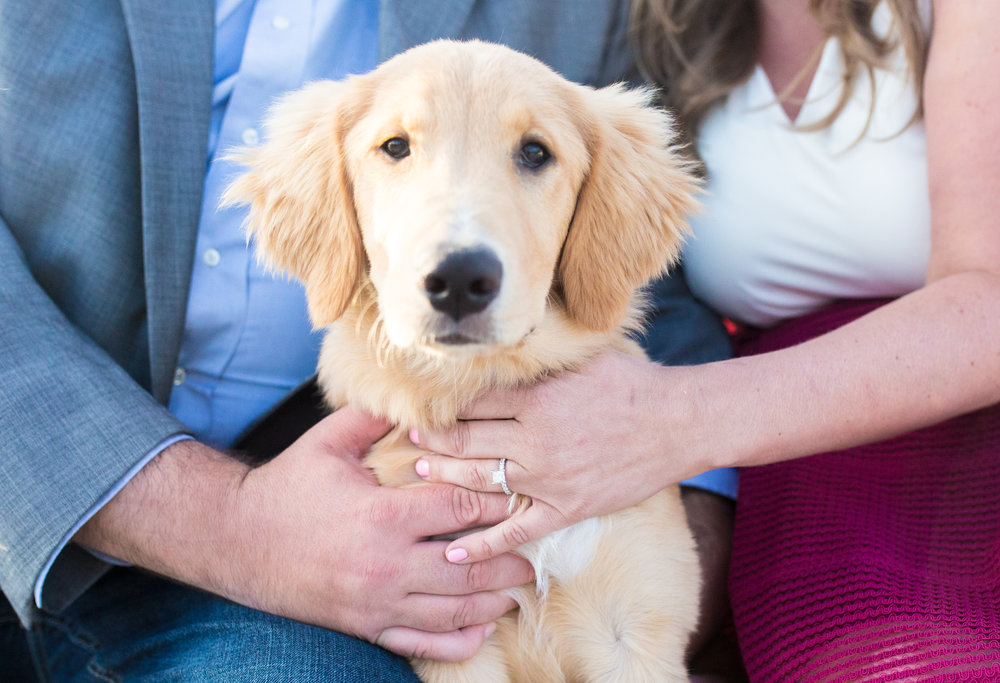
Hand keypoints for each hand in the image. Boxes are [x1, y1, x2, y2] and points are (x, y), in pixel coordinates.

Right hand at [77, 406, 533, 661]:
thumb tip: (416, 392)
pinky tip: (480, 631)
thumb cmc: (287, 487)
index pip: (459, 506)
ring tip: (518, 592)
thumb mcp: (328, 442)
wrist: (238, 541)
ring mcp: (377, 602)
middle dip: (507, 561)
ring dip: (492, 601)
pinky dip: (455, 641)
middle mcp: (387, 564)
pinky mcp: (366, 626)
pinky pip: (420, 643)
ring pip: (452, 609)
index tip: (516, 495)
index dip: (494, 500)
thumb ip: (376, 416)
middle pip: (468, 566)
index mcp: (383, 515)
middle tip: (534, 555)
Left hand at [409, 350, 708, 563]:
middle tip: (410, 440)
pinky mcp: (567, 509)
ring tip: (421, 474)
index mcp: (537, 400)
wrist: (677, 423)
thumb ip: (539, 359)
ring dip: (446, 479)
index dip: (443, 406)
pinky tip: (455, 552)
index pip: (473, 404)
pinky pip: (516, 531)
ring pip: (481, 483)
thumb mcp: (582, 359)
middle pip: (467, 441)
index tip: (422, 405)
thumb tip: (502, 344)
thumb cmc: (631, 384)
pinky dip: (484, 545)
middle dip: (433, 441)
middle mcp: (536, 441)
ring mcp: (549, 480)